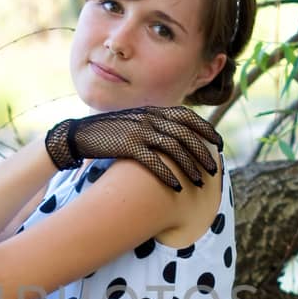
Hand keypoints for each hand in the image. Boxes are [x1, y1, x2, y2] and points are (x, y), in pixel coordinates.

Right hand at [44, 106, 222, 191]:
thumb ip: (153, 125)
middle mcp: (148, 117)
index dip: (206, 130)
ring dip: (190, 167)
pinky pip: (154, 162)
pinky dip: (168, 175)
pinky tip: (177, 188)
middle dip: (203, 153)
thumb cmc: (107, 132)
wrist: (78, 135)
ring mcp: (138, 130)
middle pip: (185, 135)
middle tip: (214, 169)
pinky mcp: (127, 146)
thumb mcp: (133, 122)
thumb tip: (174, 137)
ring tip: (199, 182)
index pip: (187, 116)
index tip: (219, 143)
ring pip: (174, 149)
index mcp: (152, 110)